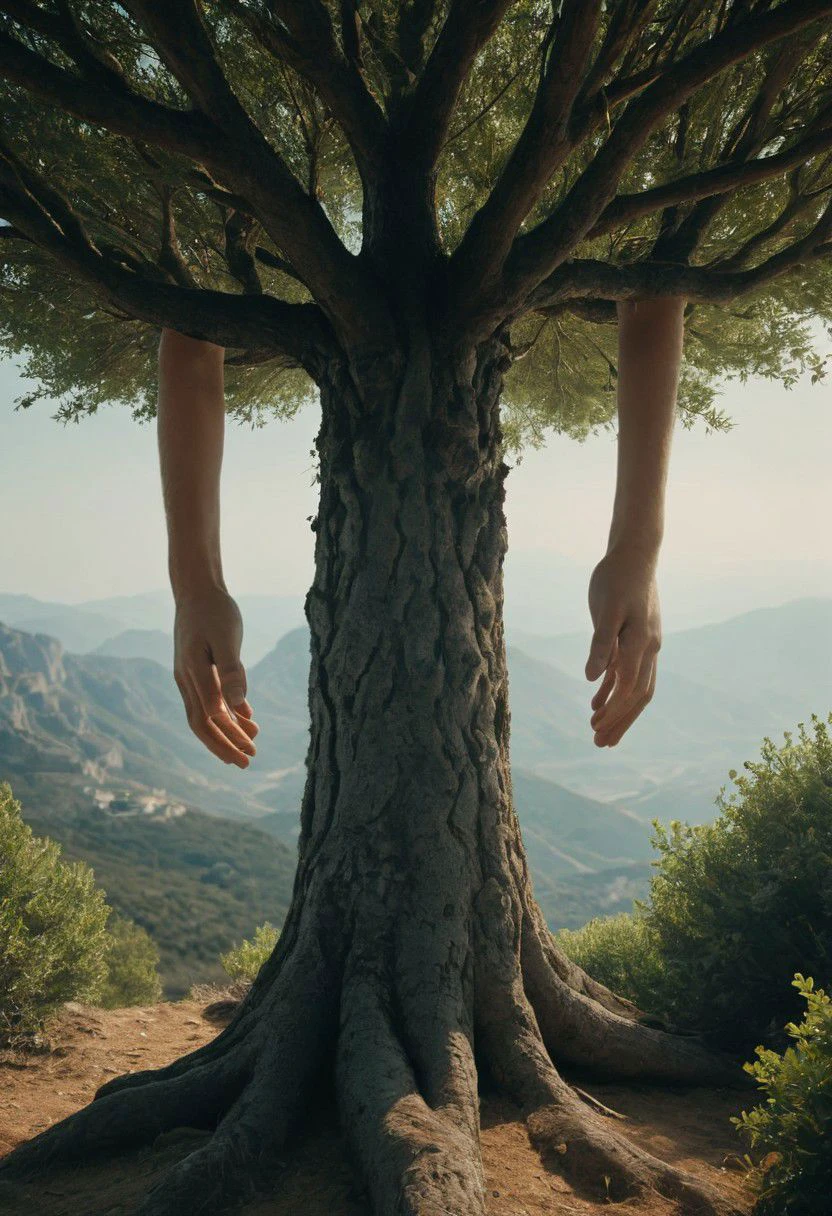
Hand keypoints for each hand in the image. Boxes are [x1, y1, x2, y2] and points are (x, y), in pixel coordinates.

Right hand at [173, 586, 258, 767]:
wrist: (196, 589)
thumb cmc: (214, 610)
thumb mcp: (228, 638)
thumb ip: (233, 671)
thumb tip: (238, 705)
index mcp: (194, 674)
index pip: (211, 717)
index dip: (228, 739)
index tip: (249, 753)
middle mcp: (187, 679)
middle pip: (203, 723)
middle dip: (224, 746)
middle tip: (246, 763)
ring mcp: (189, 676)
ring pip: (206, 713)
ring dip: (227, 731)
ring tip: (251, 744)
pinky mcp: (196, 670)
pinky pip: (210, 698)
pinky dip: (227, 711)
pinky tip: (246, 718)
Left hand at [585, 547, 660, 746]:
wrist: (635, 553)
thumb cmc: (617, 577)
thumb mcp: (605, 609)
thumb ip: (601, 643)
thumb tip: (592, 677)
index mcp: (642, 643)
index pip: (629, 687)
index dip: (614, 710)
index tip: (596, 729)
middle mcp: (650, 648)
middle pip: (638, 696)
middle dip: (619, 721)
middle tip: (599, 744)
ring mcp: (646, 645)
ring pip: (636, 688)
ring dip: (617, 710)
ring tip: (597, 731)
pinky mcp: (637, 639)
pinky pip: (628, 672)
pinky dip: (613, 689)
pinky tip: (596, 701)